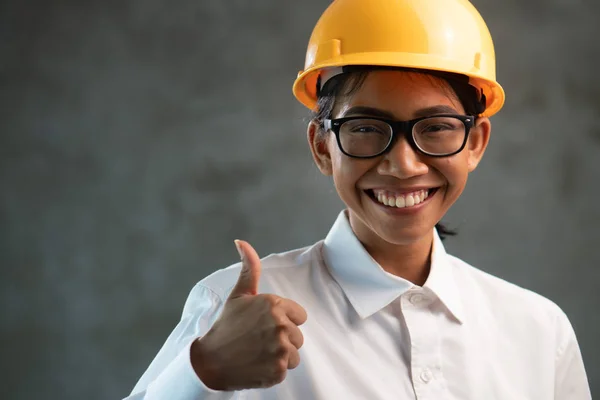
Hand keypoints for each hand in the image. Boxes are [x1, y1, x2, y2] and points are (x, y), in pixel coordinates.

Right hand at [191, 240, 307, 390]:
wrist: (211, 361)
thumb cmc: (226, 327)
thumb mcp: (238, 295)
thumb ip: (249, 269)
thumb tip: (241, 242)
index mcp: (274, 304)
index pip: (300, 316)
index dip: (284, 321)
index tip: (264, 326)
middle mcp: (280, 325)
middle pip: (298, 336)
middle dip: (282, 340)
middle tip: (258, 341)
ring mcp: (280, 348)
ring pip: (295, 354)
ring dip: (280, 356)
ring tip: (259, 353)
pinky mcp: (279, 369)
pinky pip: (287, 369)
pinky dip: (274, 371)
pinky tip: (258, 365)